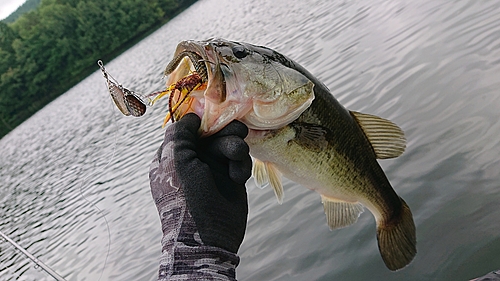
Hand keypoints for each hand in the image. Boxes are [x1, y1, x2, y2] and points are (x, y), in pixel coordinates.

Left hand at [150, 113, 250, 253]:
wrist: (206, 238)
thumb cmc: (184, 198)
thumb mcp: (175, 162)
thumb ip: (180, 134)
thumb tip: (191, 116)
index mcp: (173, 156)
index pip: (187, 128)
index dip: (202, 120)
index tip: (215, 113)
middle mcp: (192, 161)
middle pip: (212, 134)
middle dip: (225, 131)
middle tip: (238, 129)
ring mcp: (213, 170)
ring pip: (228, 145)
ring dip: (235, 147)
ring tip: (239, 154)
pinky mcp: (232, 179)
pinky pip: (240, 161)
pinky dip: (241, 165)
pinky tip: (238, 178)